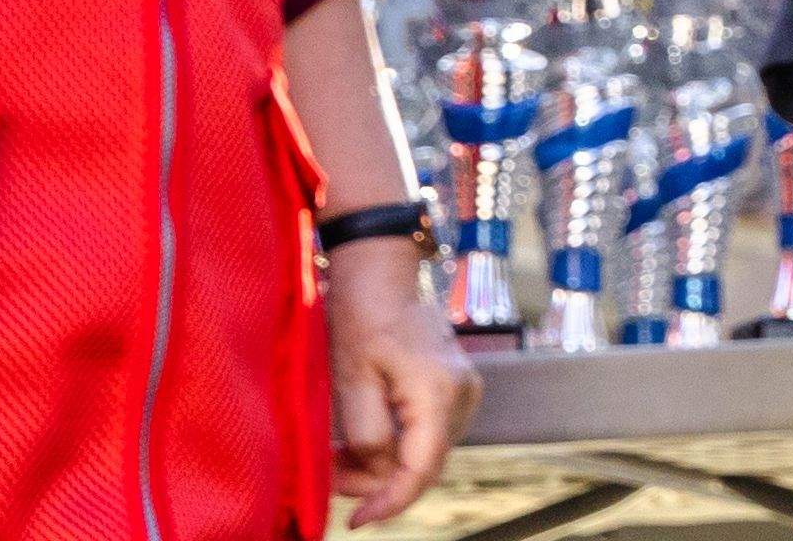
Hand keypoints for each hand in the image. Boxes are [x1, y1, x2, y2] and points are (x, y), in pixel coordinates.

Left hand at [319, 232, 471, 524]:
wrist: (383, 277)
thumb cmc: (361, 322)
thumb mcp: (351, 382)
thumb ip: (367, 435)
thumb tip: (378, 472)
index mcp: (438, 394)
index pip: (422, 470)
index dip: (389, 503)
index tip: (355, 521)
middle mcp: (463, 395)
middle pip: (424, 464)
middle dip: (376, 481)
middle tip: (329, 474)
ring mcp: (464, 391)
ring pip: (424, 451)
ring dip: (381, 462)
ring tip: (337, 453)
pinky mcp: (455, 388)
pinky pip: (425, 432)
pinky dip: (393, 443)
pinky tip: (359, 435)